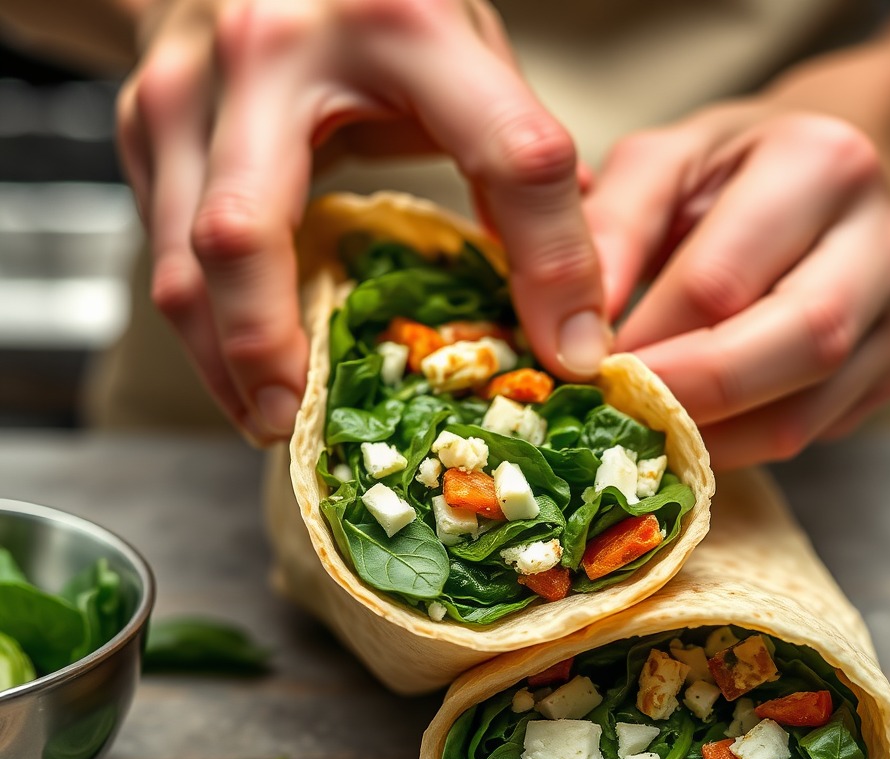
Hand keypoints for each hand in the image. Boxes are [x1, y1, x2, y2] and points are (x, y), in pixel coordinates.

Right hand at [117, 0, 607, 442]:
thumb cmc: (371, 8)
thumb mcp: (462, 54)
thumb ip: (514, 158)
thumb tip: (575, 298)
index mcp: (401, 22)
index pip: (506, 152)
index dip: (551, 262)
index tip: (570, 354)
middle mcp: (274, 50)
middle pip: (249, 234)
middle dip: (272, 349)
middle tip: (308, 419)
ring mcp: (190, 91)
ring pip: (187, 265)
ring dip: (227, 362)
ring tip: (275, 419)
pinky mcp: (147, 128)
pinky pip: (165, 257)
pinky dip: (207, 333)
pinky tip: (248, 371)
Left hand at [584, 102, 889, 469]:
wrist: (826, 180)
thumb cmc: (728, 174)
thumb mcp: (661, 164)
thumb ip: (611, 230)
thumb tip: (573, 335)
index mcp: (821, 165)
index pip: (719, 282)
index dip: (643, 339)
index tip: (582, 369)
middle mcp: (886, 238)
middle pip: (793, 346)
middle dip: (687, 396)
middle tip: (613, 415)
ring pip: (804, 413)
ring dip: (709, 438)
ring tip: (641, 430)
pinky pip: (812, 432)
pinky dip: (739, 446)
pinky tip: (691, 430)